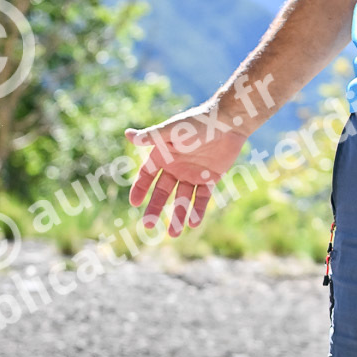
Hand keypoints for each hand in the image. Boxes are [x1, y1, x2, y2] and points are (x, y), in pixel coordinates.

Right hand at [125, 100, 249, 237]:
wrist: (228, 122)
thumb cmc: (197, 123)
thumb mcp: (172, 131)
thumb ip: (152, 137)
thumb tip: (128, 135)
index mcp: (163, 155)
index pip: (146, 175)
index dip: (140, 189)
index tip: (135, 203)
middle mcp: (175, 166)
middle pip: (162, 192)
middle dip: (155, 208)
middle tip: (148, 226)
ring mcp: (192, 174)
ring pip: (182, 199)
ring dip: (178, 216)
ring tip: (174, 234)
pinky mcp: (210, 178)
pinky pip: (202, 197)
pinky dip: (198, 210)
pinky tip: (194, 223)